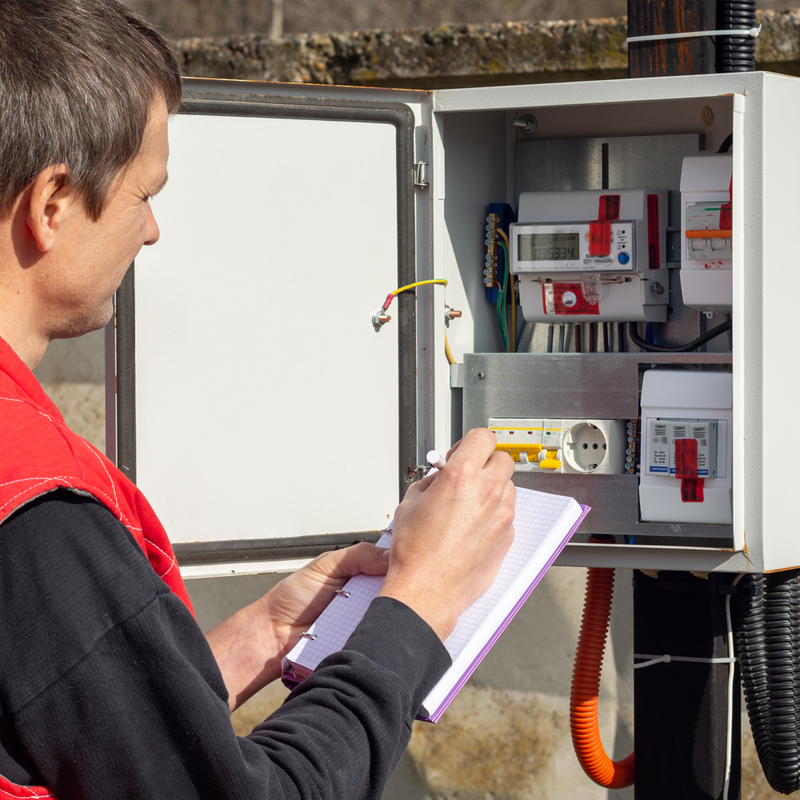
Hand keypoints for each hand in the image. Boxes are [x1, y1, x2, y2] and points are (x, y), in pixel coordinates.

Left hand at [206, 542, 388, 709]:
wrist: (273, 635)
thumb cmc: (293, 598)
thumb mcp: (325, 566)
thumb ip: (357, 555)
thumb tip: (390, 555)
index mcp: (361, 574)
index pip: (390, 566)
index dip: (400, 563)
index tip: (410, 560)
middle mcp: (368, 598)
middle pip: (397, 591)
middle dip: (400, 589)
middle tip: (397, 587)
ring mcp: (367, 622)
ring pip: (392, 616)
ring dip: (392, 613)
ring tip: (386, 609)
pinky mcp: (362, 644)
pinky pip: (379, 639)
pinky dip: (381, 635)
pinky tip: (381, 630)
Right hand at [378, 428, 515, 640]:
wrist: (427, 589)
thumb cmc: (416, 552)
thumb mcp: (410, 502)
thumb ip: (431, 481)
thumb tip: (439, 477)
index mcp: (462, 475)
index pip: (483, 437)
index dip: (471, 442)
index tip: (464, 452)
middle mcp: (487, 491)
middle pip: (501, 459)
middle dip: (485, 464)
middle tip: (467, 476)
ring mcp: (501, 514)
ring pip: (507, 486)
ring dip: (492, 489)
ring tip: (468, 505)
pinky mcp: (507, 536)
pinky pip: (507, 514)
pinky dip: (494, 514)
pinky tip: (472, 527)